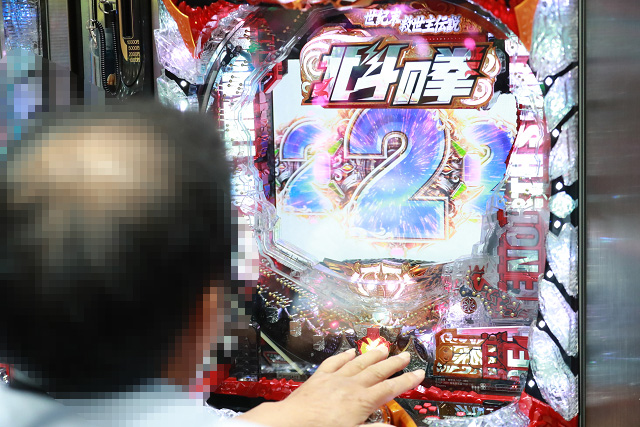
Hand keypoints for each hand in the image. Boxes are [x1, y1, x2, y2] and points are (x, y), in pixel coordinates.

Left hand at [236, 346, 424, 426]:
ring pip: (358, 363)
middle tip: (405, 355)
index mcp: (362, 401)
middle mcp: (351, 386)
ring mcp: (334, 379)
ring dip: (372, 355)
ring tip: (384, 347)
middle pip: (377, 371)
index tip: (419, 374)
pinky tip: (350, 352)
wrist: (291, 423)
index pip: (390, 389)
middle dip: (393, 363)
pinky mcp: (318, 378)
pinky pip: (334, 362)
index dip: (406, 381)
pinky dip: (344, 356)